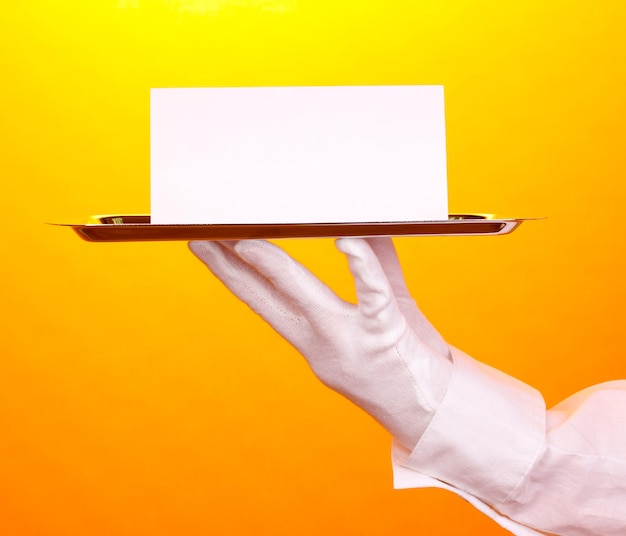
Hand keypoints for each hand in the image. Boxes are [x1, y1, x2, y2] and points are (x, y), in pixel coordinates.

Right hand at [189, 237, 452, 450]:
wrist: (431, 409)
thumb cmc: (402, 354)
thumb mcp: (376, 313)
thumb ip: (374, 265)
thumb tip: (360, 225)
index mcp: (312, 337)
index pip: (262, 300)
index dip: (230, 274)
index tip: (206, 248)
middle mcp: (321, 342)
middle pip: (266, 299)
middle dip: (229, 267)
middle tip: (202, 237)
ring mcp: (349, 338)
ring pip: (305, 297)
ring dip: (273, 268)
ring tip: (246, 244)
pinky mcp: (385, 332)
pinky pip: (372, 295)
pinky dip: (360, 266)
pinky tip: (345, 242)